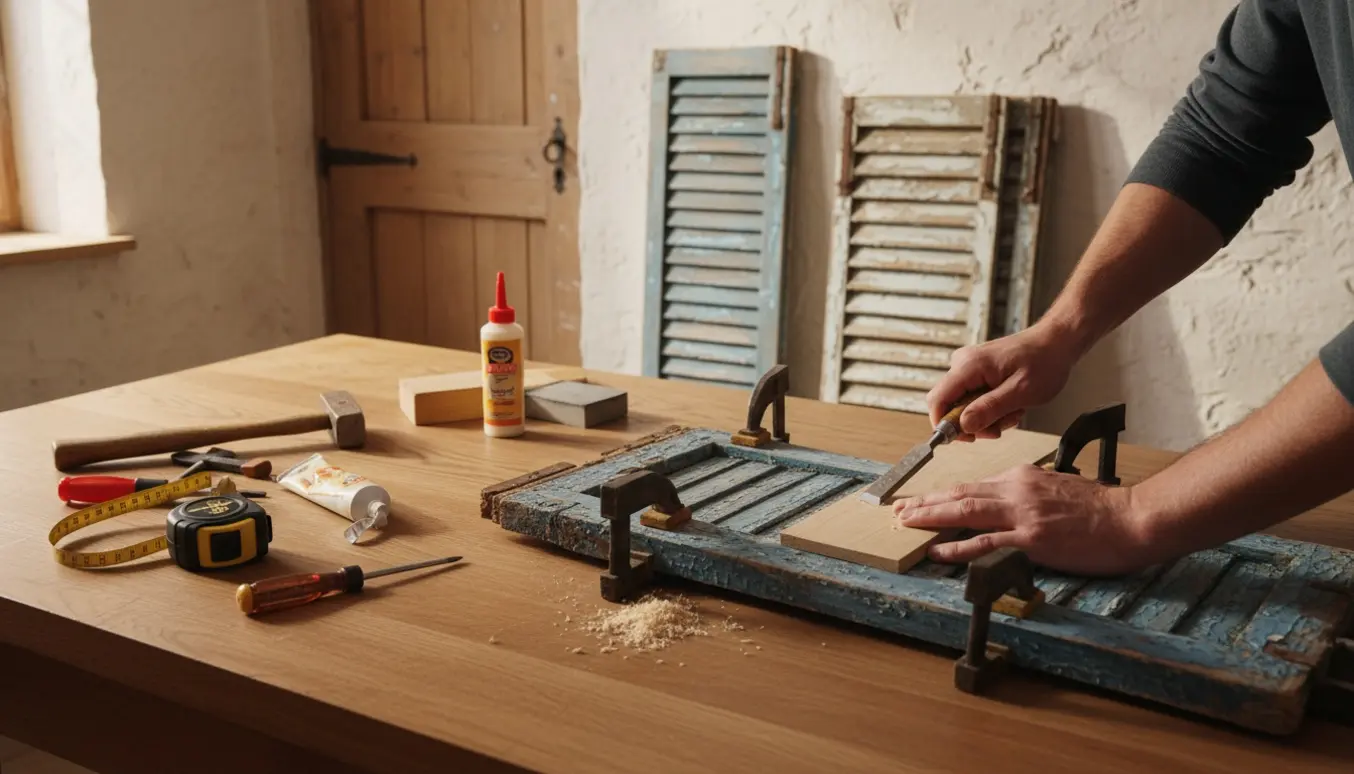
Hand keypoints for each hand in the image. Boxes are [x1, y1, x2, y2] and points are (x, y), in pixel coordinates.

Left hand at [892, 464, 1155, 575]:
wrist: (1131, 518)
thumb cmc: (1102, 508)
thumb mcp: (1058, 488)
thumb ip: (1030, 494)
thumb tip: (1008, 505)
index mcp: (1023, 477)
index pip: (974, 485)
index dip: (945, 493)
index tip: (923, 499)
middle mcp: (1017, 490)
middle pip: (961, 494)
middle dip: (926, 502)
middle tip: (898, 509)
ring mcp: (1022, 514)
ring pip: (966, 512)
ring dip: (931, 517)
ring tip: (905, 523)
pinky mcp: (1031, 538)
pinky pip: (986, 542)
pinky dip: (958, 546)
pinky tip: (938, 549)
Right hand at [927, 322, 1079, 441]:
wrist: (1055, 344)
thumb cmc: (1043, 362)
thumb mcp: (1020, 392)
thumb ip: (990, 409)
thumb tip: (963, 426)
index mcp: (969, 366)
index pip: (938, 400)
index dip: (944, 424)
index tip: (966, 438)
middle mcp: (962, 364)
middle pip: (949, 405)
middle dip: (973, 423)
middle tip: (998, 429)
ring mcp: (968, 368)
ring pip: (962, 406)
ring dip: (986, 417)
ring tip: (1012, 413)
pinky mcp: (976, 373)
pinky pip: (972, 399)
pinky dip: (990, 409)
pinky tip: (1009, 406)